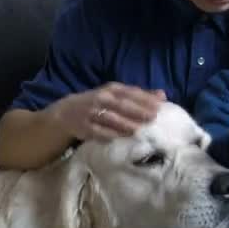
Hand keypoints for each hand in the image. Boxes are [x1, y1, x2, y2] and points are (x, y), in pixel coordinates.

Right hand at [47, 83, 165, 140]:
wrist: (66, 113)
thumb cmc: (98, 104)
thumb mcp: (116, 96)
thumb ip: (138, 96)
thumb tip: (162, 95)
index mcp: (111, 89)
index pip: (130, 92)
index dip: (144, 98)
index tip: (160, 105)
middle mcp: (101, 98)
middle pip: (121, 104)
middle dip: (137, 110)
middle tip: (152, 117)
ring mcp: (91, 112)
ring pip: (109, 118)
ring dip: (124, 124)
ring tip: (138, 129)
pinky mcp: (84, 127)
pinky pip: (97, 131)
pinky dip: (108, 134)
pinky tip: (119, 138)